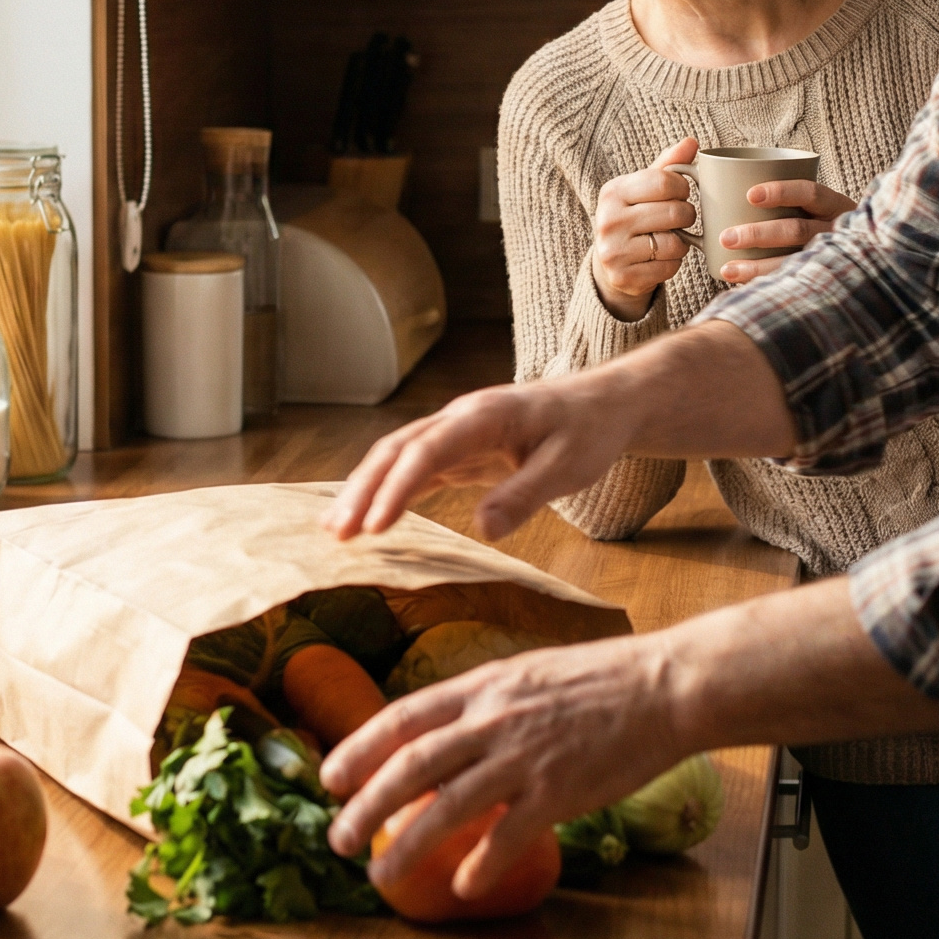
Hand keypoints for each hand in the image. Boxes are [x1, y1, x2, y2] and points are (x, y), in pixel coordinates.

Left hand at [322, 635, 684, 897]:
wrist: (663, 686)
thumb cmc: (600, 680)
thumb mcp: (527, 675)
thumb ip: (485, 706)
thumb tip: (446, 738)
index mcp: (483, 686)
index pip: (403, 717)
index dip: (359, 748)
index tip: (330, 778)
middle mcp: (494, 720)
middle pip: (411, 767)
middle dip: (366, 807)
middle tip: (337, 841)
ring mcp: (525, 757)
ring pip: (448, 808)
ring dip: (406, 847)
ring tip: (379, 877)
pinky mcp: (560, 792)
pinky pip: (509, 837)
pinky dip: (481, 867)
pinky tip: (463, 890)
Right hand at [324, 371, 643, 541]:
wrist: (604, 405)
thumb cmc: (589, 431)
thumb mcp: (569, 466)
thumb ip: (525, 495)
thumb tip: (484, 530)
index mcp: (483, 415)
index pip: (427, 451)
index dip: (397, 488)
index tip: (374, 526)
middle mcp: (460, 418)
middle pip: (397, 450)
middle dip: (363, 489)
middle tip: (337, 533)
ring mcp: (457, 433)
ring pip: (399, 458)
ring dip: (366, 491)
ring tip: (334, 531)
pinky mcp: (461, 450)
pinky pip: (416, 469)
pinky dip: (389, 492)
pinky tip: (368, 518)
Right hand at [589, 135, 699, 319]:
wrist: (611, 261)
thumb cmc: (635, 215)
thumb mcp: (644, 188)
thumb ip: (669, 165)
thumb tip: (692, 141)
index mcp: (612, 192)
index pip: (663, 181)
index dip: (683, 188)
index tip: (682, 193)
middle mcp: (608, 220)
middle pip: (674, 212)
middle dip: (687, 215)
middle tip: (681, 218)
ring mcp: (613, 251)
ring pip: (675, 243)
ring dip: (682, 242)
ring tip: (671, 238)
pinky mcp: (624, 277)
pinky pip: (669, 267)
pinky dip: (673, 262)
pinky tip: (662, 257)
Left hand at [716, 178, 855, 285]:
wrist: (867, 260)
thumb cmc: (826, 228)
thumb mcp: (820, 211)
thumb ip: (790, 204)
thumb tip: (732, 195)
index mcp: (835, 206)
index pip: (810, 193)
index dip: (781, 192)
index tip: (750, 196)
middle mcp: (837, 231)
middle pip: (797, 230)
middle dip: (758, 234)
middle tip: (726, 237)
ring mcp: (834, 259)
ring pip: (795, 263)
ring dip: (757, 267)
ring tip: (728, 270)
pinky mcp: (828, 283)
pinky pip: (797, 286)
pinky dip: (770, 288)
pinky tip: (747, 291)